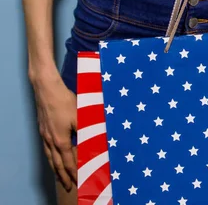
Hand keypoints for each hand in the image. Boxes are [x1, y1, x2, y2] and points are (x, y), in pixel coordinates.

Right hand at [31, 66, 76, 190]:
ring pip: (50, 158)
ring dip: (56, 169)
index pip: (68, 162)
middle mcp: (51, 141)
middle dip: (63, 176)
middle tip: (68, 187)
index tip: (77, 182)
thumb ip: (85, 132)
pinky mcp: (43, 129)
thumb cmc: (65, 102)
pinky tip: (53, 156)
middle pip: (57, 164)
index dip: (73, 173)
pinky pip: (46, 149)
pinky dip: (51, 157)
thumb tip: (94, 144)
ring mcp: (45, 135)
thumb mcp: (80, 117)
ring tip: (59, 177)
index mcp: (61, 140)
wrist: (47, 90)